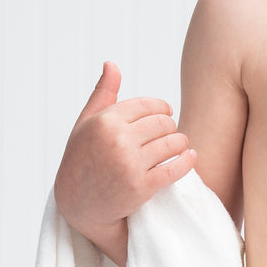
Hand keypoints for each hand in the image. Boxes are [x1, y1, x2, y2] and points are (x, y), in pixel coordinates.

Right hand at [53, 62, 195, 249]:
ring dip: (181, 143)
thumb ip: (103, 94)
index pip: (147, 105)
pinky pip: (176, 168)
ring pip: (173, 143)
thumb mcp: (85, 124)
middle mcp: (117, 140)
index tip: (165, 114)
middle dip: (170, 127)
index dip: (161, 108)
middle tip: (170, 133)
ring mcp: (130, 164)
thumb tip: (111, 63)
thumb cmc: (82, 159)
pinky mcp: (142, 187)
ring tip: (179, 145)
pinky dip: (187, 161)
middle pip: (163, 123)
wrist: (77, 204)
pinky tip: (189, 157)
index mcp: (105, 121)